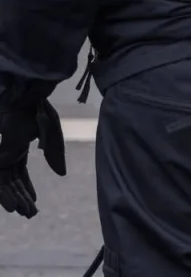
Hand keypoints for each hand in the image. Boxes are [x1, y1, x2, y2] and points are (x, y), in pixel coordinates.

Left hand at [0, 100, 65, 218]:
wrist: (23, 99)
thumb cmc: (38, 112)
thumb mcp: (52, 135)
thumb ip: (55, 154)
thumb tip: (61, 174)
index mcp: (19, 148)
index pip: (19, 174)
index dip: (25, 188)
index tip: (32, 203)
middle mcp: (8, 154)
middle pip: (12, 182)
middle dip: (20, 198)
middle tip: (29, 214)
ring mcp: (1, 156)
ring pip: (4, 185)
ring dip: (12, 200)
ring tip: (23, 213)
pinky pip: (0, 181)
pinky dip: (4, 195)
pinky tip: (12, 207)